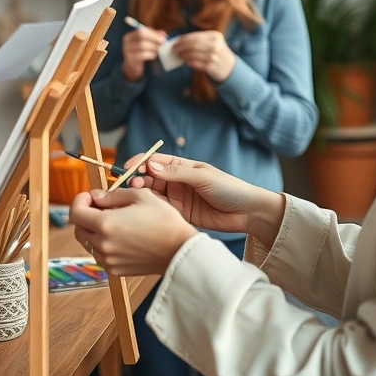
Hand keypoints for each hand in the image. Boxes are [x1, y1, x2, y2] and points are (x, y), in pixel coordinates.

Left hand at [70, 187, 197, 275]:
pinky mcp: (116, 270)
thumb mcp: (140, 196)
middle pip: (78, 229)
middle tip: (102, 207)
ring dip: (94, 230)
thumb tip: (96, 196)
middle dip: (85, 215)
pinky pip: (100, 255)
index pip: (75, 212)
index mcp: (105, 224)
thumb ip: (112, 194)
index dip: (79, 200)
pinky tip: (121, 237)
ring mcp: (108, 260)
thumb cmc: (164, 221)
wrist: (180, 251)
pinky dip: (103, 244)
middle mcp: (102, 244)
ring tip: (115, 222)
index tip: (91, 196)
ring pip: (88, 243)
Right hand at [121, 153, 285, 244]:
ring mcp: (178, 197)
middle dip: (137, 179)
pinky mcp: (180, 214)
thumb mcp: (202, 177)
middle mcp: (178, 181)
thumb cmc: (229, 189)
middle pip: (150, 177)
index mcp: (183, 166)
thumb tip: (150, 165)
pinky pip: (161, 209)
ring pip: (153, 193)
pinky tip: (144, 208)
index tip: (127, 166)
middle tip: (129, 185)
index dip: (140, 162)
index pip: (156, 161)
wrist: (247, 212)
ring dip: (142, 193)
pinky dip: (151, 208)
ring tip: (135, 195)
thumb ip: (176, 172)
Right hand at [122, 27, 165, 81]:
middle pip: (141, 36)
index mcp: (130, 36)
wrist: (132, 67)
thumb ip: (154, 37)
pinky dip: (150, 54)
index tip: (163, 37)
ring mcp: (127, 51)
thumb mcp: (146, 43)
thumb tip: (163, 34)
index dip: (153, 33)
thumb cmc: (140, 53)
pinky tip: (154, 55)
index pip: (141, 31)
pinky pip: (142, 55)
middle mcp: (127, 42)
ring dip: (153, 47)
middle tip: (163, 42)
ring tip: (158, 49)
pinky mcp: (131, 59)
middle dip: (154, 38)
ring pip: (142, 45)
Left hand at [171, 30, 235, 80]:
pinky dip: (188, 62)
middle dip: (180, 47)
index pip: (194, 36)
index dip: (182, 39)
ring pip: (192, 54)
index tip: (175, 42)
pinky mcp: (211, 66)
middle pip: (192, 44)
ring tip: (178, 55)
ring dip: (183, 55)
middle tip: (174, 49)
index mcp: (215, 36)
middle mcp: (215, 45)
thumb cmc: (217, 53)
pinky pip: (195, 63)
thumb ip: (200, 40)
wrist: (230, 68)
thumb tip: (180, 41)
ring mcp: (213, 56)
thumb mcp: (214, 42)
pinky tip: (185, 62)